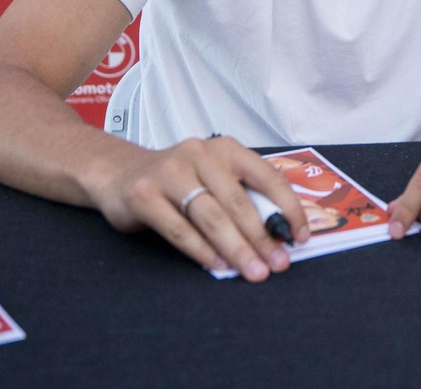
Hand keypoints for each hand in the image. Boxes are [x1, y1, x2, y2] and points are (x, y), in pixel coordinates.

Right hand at [85, 136, 309, 280]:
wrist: (120, 174)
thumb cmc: (179, 181)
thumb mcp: (214, 178)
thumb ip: (242, 196)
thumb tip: (279, 235)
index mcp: (227, 149)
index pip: (267, 178)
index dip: (288, 209)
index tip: (300, 238)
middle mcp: (200, 154)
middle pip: (239, 202)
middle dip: (262, 238)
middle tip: (278, 264)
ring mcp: (170, 172)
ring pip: (211, 216)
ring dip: (236, 248)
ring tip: (253, 271)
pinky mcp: (144, 194)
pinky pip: (178, 228)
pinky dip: (201, 249)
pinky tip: (217, 265)